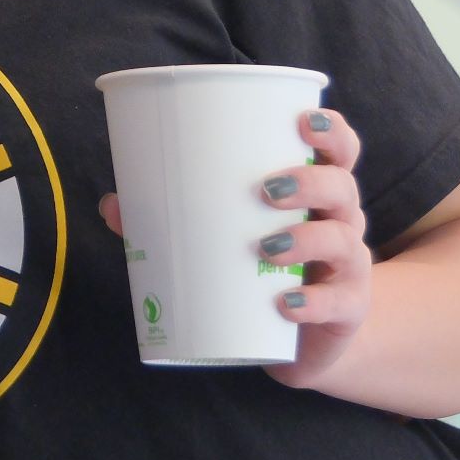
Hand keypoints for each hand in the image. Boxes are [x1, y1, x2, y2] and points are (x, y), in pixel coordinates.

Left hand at [103, 108, 372, 386]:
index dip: (332, 131)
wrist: (303, 339)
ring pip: (343, 241)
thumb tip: (112, 204)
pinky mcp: (346, 311)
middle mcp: (341, 222)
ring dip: (307, 239)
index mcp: (316, 192)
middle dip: (311, 181)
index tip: (305, 119)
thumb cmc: (263, 269)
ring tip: (266, 248)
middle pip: (344, 187)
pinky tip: (285, 303)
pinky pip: (337, 303)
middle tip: (267, 188)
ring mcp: (347, 267)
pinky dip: (312, 303)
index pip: (339, 151)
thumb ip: (168, 219)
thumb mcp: (225, 238)